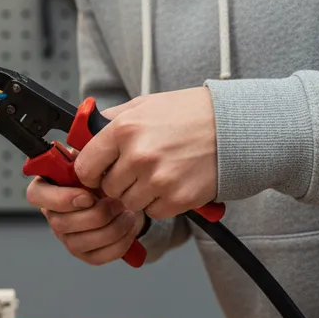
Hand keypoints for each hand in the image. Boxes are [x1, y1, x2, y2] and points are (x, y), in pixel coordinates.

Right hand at [27, 162, 145, 265]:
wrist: (130, 195)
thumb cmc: (109, 174)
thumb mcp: (99, 156)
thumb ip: (89, 151)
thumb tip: (85, 145)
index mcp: (50, 186)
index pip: (36, 195)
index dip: (59, 199)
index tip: (86, 196)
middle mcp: (54, 213)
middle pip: (60, 223)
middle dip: (94, 215)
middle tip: (115, 201)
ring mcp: (67, 235)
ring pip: (78, 243)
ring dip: (109, 229)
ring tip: (126, 213)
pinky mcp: (84, 252)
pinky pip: (96, 256)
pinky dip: (117, 244)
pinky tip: (127, 228)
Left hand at [73, 88, 216, 219]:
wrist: (236, 126)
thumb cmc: (189, 113)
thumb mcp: (143, 106)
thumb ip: (110, 121)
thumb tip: (82, 136)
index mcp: (124, 129)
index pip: (85, 167)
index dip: (90, 173)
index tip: (97, 173)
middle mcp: (139, 155)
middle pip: (108, 189)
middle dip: (118, 183)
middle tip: (137, 170)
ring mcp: (159, 179)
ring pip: (130, 203)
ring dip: (140, 194)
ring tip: (158, 174)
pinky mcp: (179, 198)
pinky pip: (155, 212)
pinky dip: (161, 203)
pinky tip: (173, 183)